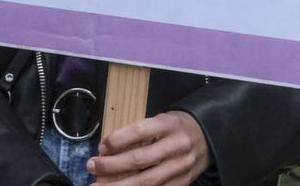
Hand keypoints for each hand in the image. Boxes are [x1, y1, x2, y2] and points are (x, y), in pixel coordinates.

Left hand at [87, 111, 208, 185]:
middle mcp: (176, 146)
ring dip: (119, 185)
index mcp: (168, 124)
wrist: (208, 137)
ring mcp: (181, 167)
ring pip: (147, 181)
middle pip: (140, 159)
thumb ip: (138, 134)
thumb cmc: (176, 127)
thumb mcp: (160, 120)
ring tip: (98, 185)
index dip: (118, 140)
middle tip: (91, 166)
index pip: (140, 131)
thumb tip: (107, 149)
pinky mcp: (182, 183)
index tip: (101, 147)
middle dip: (112, 166)